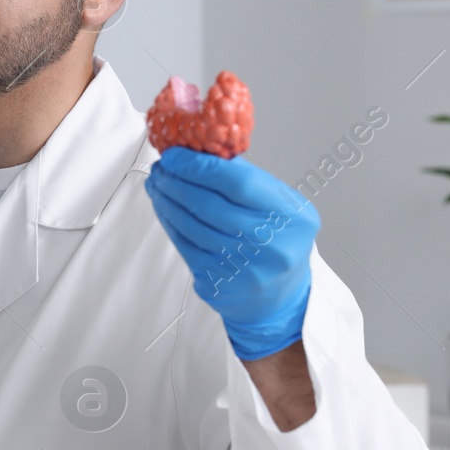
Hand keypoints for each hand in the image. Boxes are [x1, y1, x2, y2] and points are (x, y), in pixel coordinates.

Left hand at [144, 147, 318, 359]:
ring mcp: (243, 268)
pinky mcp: (218, 283)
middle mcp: (270, 244)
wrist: (280, 297)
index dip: (200, 167)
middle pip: (209, 205)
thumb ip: (246, 178)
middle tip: (161, 168)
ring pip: (191, 226)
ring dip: (167, 201)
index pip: (239, 183)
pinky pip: (185, 246)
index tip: (176, 155)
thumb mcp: (280, 205)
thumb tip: (200, 152)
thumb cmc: (278, 240)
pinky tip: (164, 208)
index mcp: (292, 217)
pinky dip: (170, 223)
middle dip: (177, 181)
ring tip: (157, 184)